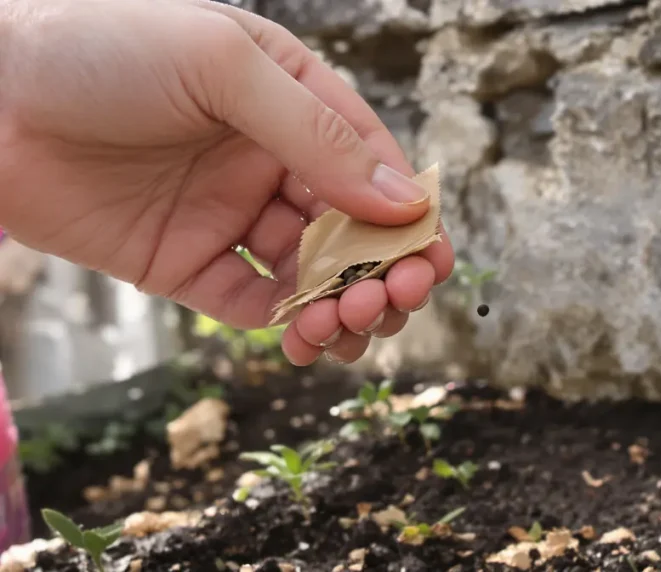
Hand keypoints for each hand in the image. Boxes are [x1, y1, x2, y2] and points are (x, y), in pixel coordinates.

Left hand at [0, 0, 453, 364]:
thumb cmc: (100, 48)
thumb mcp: (223, 67)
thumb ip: (316, 135)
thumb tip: (403, 203)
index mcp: (292, 99)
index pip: (372, 163)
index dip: (408, 214)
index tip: (428, 258)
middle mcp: (269, 158)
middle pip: (352, 226)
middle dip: (384, 269)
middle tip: (396, 299)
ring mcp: (230, 213)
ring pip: (311, 272)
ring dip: (343, 304)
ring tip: (347, 324)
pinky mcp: (187, 262)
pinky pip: (252, 302)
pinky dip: (286, 326)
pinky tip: (301, 336)